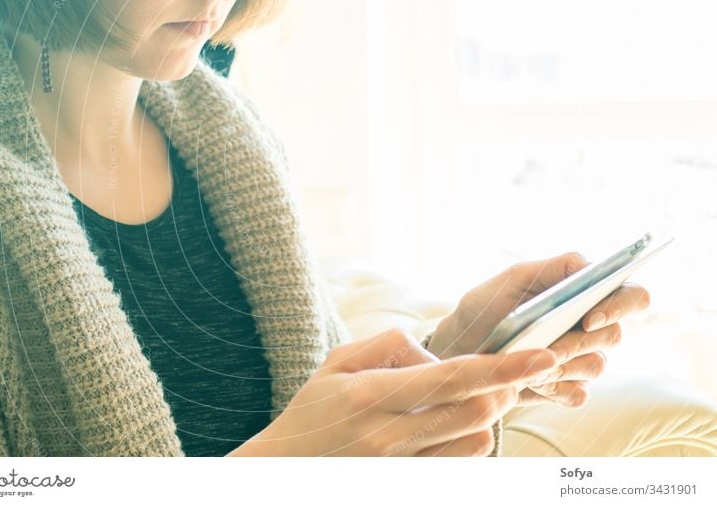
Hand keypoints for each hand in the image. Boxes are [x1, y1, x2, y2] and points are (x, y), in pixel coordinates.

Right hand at [229, 327, 557, 455]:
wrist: (286, 470)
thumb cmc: (313, 410)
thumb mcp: (338, 361)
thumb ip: (389, 345)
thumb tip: (434, 354)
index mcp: (372, 395)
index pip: (451, 377)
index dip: (502, 367)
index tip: (541, 355)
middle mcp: (390, 435)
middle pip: (475, 412)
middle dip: (505, 388)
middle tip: (513, 369)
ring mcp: (401, 465)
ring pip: (476, 441)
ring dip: (489, 414)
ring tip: (479, 394)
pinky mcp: (410, 482)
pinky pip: (461, 464)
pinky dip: (472, 439)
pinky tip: (458, 424)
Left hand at [426, 251, 650, 408]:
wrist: (458, 347)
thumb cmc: (486, 307)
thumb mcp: (513, 278)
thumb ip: (555, 268)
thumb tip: (591, 267)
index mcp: (585, 295)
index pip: (632, 296)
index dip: (621, 305)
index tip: (591, 317)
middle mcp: (591, 328)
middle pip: (615, 335)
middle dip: (577, 341)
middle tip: (547, 347)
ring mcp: (580, 360)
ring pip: (595, 366)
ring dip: (561, 365)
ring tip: (526, 363)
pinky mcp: (565, 388)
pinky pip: (577, 394)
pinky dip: (553, 389)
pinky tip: (530, 382)